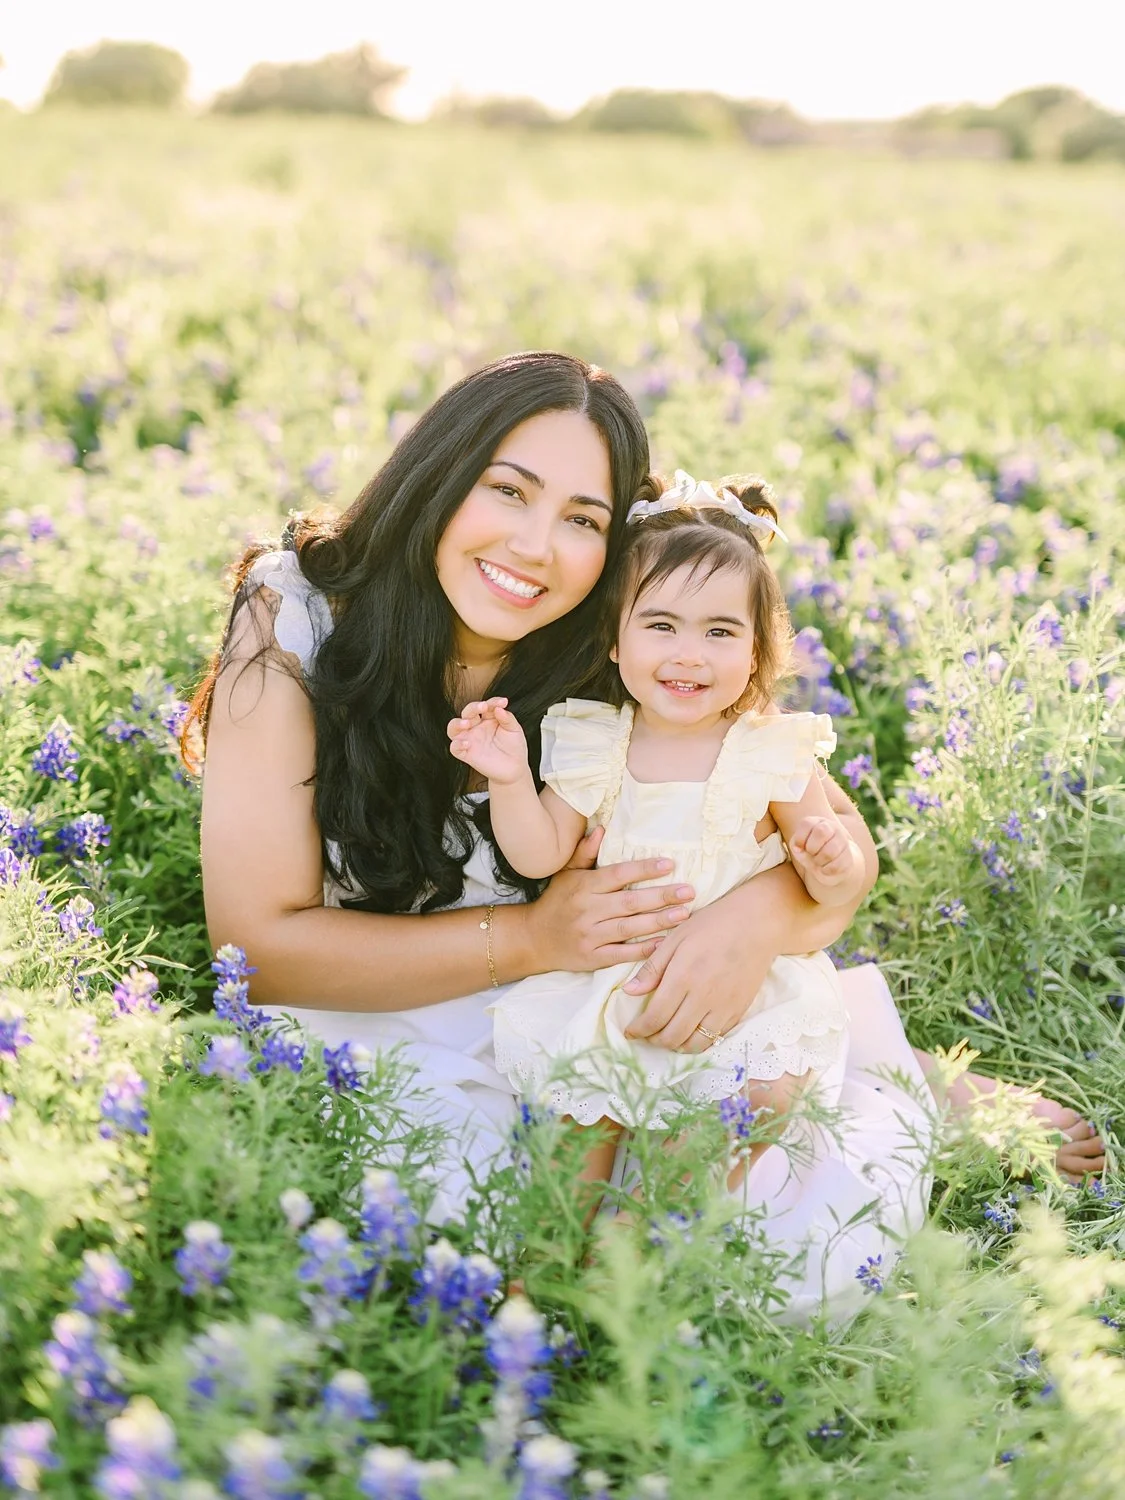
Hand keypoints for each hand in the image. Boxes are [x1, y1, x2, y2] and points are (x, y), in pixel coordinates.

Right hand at [448, 697, 528, 784]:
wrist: (514, 769)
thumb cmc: (514, 747)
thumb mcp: (514, 730)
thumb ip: (507, 718)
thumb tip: (499, 708)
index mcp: (488, 718)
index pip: (486, 705)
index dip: (493, 701)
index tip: (504, 702)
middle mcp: (476, 727)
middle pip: (467, 712)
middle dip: (473, 707)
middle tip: (483, 706)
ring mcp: (470, 740)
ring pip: (453, 727)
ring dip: (457, 723)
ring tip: (467, 723)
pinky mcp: (467, 754)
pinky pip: (454, 748)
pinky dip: (457, 745)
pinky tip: (467, 744)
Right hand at [524, 827, 695, 972]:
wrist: (532, 939)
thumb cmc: (556, 902)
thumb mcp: (566, 874)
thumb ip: (584, 852)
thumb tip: (602, 829)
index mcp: (583, 886)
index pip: (618, 874)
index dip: (644, 869)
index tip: (670, 864)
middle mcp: (587, 910)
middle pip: (630, 902)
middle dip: (661, 896)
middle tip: (689, 891)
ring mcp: (590, 935)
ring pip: (629, 928)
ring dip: (659, 921)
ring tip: (684, 914)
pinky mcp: (592, 958)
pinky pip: (622, 954)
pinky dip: (644, 950)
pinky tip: (664, 943)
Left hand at [621, 897, 774, 1052]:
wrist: (757, 924)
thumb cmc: (713, 925)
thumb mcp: (675, 938)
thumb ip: (652, 968)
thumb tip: (629, 992)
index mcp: (682, 978)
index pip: (655, 1018)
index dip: (639, 1030)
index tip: (630, 1031)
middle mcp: (703, 998)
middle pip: (673, 1037)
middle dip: (655, 1040)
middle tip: (648, 1034)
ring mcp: (723, 1007)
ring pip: (695, 1044)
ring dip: (677, 1045)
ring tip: (668, 1035)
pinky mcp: (739, 1010)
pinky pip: (715, 1037)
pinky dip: (699, 1040)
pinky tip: (691, 1029)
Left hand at [788, 815, 861, 888]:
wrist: (830, 865)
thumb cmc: (810, 853)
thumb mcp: (799, 848)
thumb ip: (796, 846)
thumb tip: (799, 849)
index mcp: (817, 822)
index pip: (807, 823)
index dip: (800, 838)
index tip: (799, 848)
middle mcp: (832, 827)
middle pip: (821, 831)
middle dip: (812, 848)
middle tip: (811, 853)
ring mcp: (843, 840)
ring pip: (829, 851)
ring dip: (819, 861)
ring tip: (818, 862)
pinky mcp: (849, 856)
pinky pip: (836, 865)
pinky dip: (826, 870)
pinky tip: (825, 868)